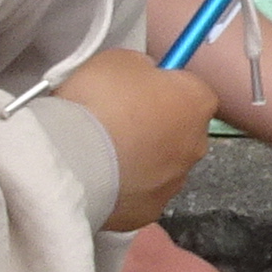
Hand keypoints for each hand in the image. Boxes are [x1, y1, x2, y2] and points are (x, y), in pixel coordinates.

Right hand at [56, 44, 214, 231]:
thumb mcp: (120, 60)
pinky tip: (99, 178)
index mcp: (198, 102)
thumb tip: (146, 77)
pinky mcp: (149, 211)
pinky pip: (139, 193)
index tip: (135, 90)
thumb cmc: (100, 100)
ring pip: (161, 164)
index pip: (190, 89)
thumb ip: (142, 68)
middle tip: (115, 121)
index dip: (161, 87)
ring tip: (101, 153)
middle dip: (154, 125)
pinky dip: (124, 186)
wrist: (73, 158)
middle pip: (179, 129)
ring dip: (140, 157)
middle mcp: (197, 145)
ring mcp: (174, 182)